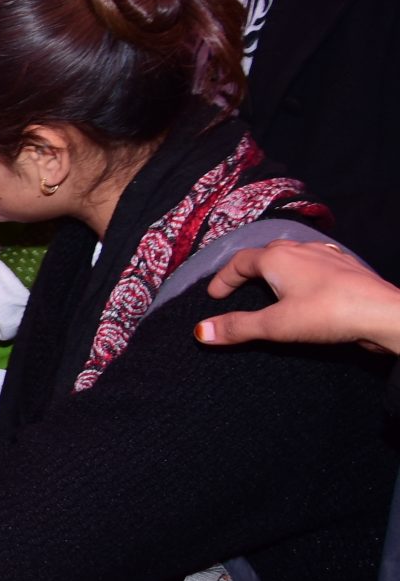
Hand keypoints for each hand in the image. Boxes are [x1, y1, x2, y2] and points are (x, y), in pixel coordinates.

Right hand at [198, 238, 399, 358]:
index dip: (223, 279)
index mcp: (276, 257)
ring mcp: (327, 255)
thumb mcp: (275, 326)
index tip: (215, 296)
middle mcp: (300, 248)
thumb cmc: (326, 314)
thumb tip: (199, 331)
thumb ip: (237, 327)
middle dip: (250, 270)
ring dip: (278, 269)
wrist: (383, 313)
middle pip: (266, 253)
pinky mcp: (348, 266)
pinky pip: (317, 263)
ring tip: (274, 287)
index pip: (239, 262)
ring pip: (294, 255)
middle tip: (241, 289)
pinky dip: (304, 273)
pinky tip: (311, 287)